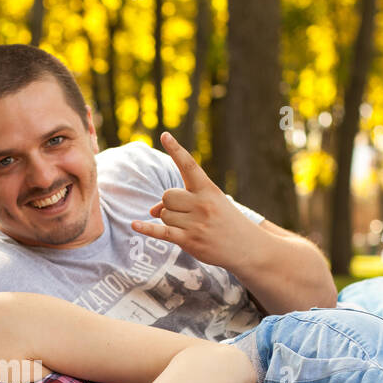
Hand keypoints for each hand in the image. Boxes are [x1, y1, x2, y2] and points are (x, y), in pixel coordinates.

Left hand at [131, 131, 269, 272]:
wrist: (247, 247)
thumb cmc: (226, 222)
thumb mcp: (211, 204)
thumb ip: (182, 201)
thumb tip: (151, 211)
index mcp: (209, 189)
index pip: (189, 165)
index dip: (176, 150)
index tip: (165, 135)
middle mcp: (202, 203)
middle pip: (167, 196)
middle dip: (169, 204)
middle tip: (184, 215)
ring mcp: (196, 223)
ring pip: (163, 214)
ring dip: (169, 221)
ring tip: (188, 227)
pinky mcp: (189, 241)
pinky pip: (161, 232)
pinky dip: (147, 229)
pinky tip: (134, 225)